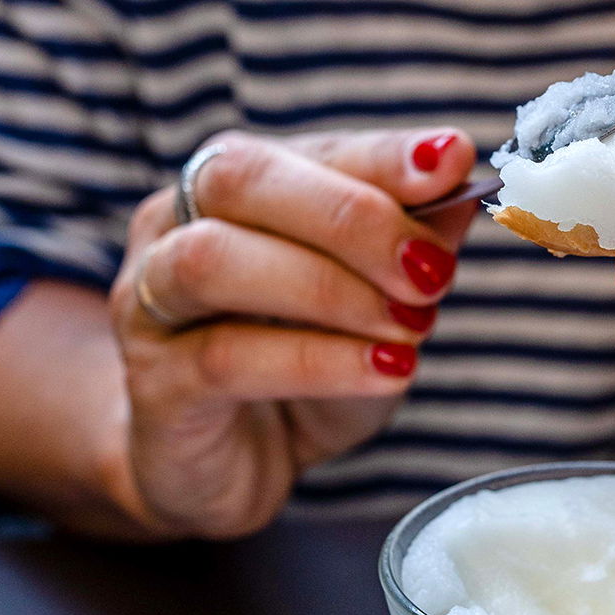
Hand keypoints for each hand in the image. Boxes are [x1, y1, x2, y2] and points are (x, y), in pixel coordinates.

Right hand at [109, 128, 474, 536]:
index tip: (454, 160)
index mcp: (237, 187)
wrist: (230, 465)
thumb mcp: (375, 305)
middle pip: (240, 179)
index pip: (309, 148)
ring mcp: (149, 302)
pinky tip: (385, 371)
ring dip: (329, 289)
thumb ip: (411, 245)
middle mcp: (174, 226)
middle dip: (350, 217)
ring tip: (412, 326)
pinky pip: (225, 357)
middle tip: (432, 269)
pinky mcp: (152, 384)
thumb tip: (465, 190)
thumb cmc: (302, 368)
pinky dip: (318, 360)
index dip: (383, 155)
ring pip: (213, 261)